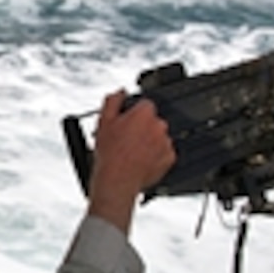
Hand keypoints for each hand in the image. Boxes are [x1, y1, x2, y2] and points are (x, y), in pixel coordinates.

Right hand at [87, 91, 174, 233]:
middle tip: (127, 140)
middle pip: (152, 121)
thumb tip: (121, 92)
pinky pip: (163, 152)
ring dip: (149, 141)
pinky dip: (155, 155)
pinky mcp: (169, 158)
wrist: (117, 181)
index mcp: (144, 113)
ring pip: (158, 137)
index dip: (133, 114)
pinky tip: (140, 160)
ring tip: (133, 152)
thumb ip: (113, 100)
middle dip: (142, 127)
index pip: (144, 105)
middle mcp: (159, 126)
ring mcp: (166, 143)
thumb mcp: (103, 121)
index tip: (127, 123)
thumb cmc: (110, 154)